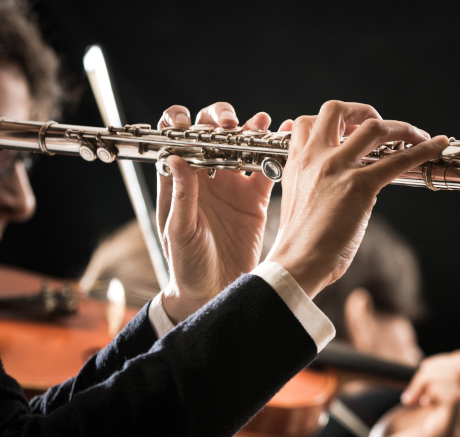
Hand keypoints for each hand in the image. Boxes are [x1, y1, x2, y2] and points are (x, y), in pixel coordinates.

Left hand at [156, 102, 276, 322]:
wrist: (214, 294)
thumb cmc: (187, 266)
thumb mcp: (180, 232)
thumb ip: (181, 196)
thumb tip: (175, 158)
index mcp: (180, 181)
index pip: (176, 139)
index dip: (181, 122)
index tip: (191, 123)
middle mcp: (205, 177)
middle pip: (211, 132)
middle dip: (220, 120)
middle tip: (231, 125)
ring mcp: (231, 186)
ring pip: (241, 144)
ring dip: (250, 129)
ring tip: (260, 124)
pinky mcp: (255, 199)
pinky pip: (266, 167)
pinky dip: (275, 150)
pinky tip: (285, 136)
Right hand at [265, 101, 448, 297]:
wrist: (297, 262)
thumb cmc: (298, 244)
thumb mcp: (296, 203)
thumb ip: (312, 185)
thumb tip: (339, 187)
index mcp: (297, 163)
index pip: (307, 122)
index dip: (330, 122)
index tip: (348, 130)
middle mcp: (315, 158)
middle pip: (336, 109)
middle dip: (361, 110)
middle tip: (377, 123)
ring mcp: (338, 168)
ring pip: (373, 127)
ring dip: (399, 127)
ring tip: (414, 135)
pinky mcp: (360, 186)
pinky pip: (398, 160)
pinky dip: (422, 149)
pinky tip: (437, 146)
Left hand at [358, 351, 459, 436]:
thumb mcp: (420, 408)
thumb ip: (438, 388)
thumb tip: (448, 363)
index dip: (456, 360)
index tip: (428, 376)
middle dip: (436, 364)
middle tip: (414, 388)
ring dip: (427, 374)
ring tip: (411, 396)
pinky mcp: (446, 436)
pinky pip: (454, 394)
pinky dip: (428, 387)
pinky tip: (411, 402)